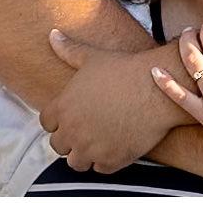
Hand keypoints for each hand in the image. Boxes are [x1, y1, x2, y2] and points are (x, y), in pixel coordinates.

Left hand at [40, 29, 175, 172]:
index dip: (58, 119)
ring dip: (84, 153)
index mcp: (63, 107)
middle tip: (86, 128)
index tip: (72, 115)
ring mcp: (91, 148)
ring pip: (76, 162)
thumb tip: (52, 34)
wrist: (155, 89)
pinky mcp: (111, 160)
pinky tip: (114, 145)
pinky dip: (104, 160)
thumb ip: (68, 50)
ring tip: (98, 140)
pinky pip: (99, 168)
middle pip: (58, 145)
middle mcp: (72, 131)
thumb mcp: (92, 57)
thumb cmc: (123, 69)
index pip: (46, 123)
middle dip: (69, 138)